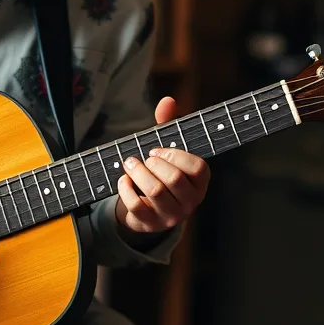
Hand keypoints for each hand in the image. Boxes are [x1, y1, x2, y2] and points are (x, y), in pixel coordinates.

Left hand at [115, 96, 210, 233]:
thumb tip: (168, 100)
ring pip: (155, 191)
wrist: (146, 210)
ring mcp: (172, 216)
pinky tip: (123, 180)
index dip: (175, 155)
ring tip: (129, 164)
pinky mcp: (151, 224)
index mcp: (200, 182)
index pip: (198, 168)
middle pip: (174, 179)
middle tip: (141, 158)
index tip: (157, 150)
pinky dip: (126, 189)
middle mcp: (191, 201)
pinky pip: (137, 206)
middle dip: (153, 163)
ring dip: (138, 173)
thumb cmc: (160, 174)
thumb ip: (168, 126)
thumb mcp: (166, 151)